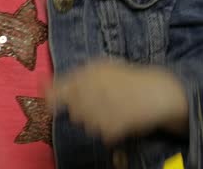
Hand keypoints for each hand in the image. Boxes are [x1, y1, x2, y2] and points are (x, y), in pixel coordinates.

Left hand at [46, 57, 188, 143]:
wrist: (155, 92)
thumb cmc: (128, 78)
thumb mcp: (101, 68)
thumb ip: (77, 76)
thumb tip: (47, 86)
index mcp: (86, 75)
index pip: (58, 90)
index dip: (50, 98)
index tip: (48, 104)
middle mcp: (88, 93)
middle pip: (73, 111)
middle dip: (81, 109)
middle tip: (100, 102)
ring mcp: (99, 112)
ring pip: (86, 124)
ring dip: (95, 119)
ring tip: (113, 108)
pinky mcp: (110, 128)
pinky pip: (102, 133)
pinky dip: (110, 129)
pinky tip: (121, 118)